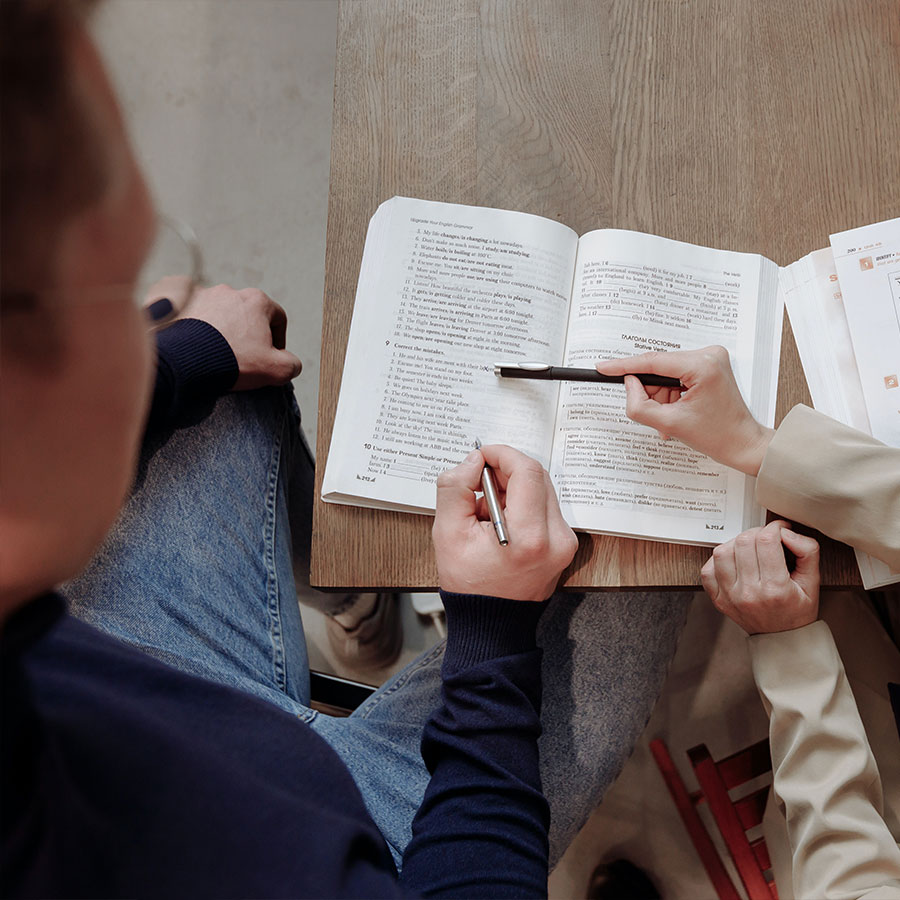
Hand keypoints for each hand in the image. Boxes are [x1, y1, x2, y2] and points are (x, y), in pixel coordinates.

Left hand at [145, 280, 301, 389]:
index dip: (278, 339)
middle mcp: (230, 291)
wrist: (185, 360)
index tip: (270, 356)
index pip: (277, 318)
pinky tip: (193, 342)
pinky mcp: (176, 300)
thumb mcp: (276, 370)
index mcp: (257, 301)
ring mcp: (201, 293)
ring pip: (218, 312)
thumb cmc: (231, 361)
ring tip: (213, 351)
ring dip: (220, 328)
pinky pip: (190, 310)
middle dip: (246, 333)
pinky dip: (193, 324)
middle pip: (246, 313)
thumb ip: (292, 365)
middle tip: (240, 357)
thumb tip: (291, 363)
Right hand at [433, 445, 577, 602]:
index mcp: (529, 537)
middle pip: (537, 476)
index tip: (481, 455)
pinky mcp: (565, 544)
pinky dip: (522, 503)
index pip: (526, 472)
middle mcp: (557, 538)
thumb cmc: (469, 584)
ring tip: (486, 511)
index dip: (502, 454)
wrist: (491, 624)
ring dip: (513, 487)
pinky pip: (545, 506)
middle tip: (478, 484)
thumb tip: (474, 460)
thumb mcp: (447, 533)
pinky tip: (501, 521)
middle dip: (505, 471)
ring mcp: (565, 543)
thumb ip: (456, 488)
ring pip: (542, 489)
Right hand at [595, 346, 772, 474]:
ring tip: (671, 419)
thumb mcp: (669, 424)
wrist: (741, 442)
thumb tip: (628, 385)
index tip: (603, 367)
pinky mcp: (709, 364)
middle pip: (659, 368)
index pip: (653, 362)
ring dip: (662, 396)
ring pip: (665, 373)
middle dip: (652, 393)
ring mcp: (710, 357)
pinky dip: (670, 393)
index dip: (624, 366)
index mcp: (702, 366)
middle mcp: (708, 355)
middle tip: (657, 416)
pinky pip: (676, 374)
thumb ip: (639, 404)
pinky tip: (678, 410)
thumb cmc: (716, 435)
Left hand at [700, 519, 819, 633]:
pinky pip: (707, 569)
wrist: (782, 639)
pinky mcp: (718, 599)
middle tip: (766, 538)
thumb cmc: (797, 610)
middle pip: (743, 542)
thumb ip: (807, 552)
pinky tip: (734, 561)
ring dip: (736, 543)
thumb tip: (786, 532)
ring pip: (722, 551)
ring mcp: (730, 597)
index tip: (780, 530)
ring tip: (749, 548)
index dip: (774, 528)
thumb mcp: (813, 582)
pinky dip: (719, 560)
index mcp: (775, 589)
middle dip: (757, 533)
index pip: (766, 541)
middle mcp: (749, 593)